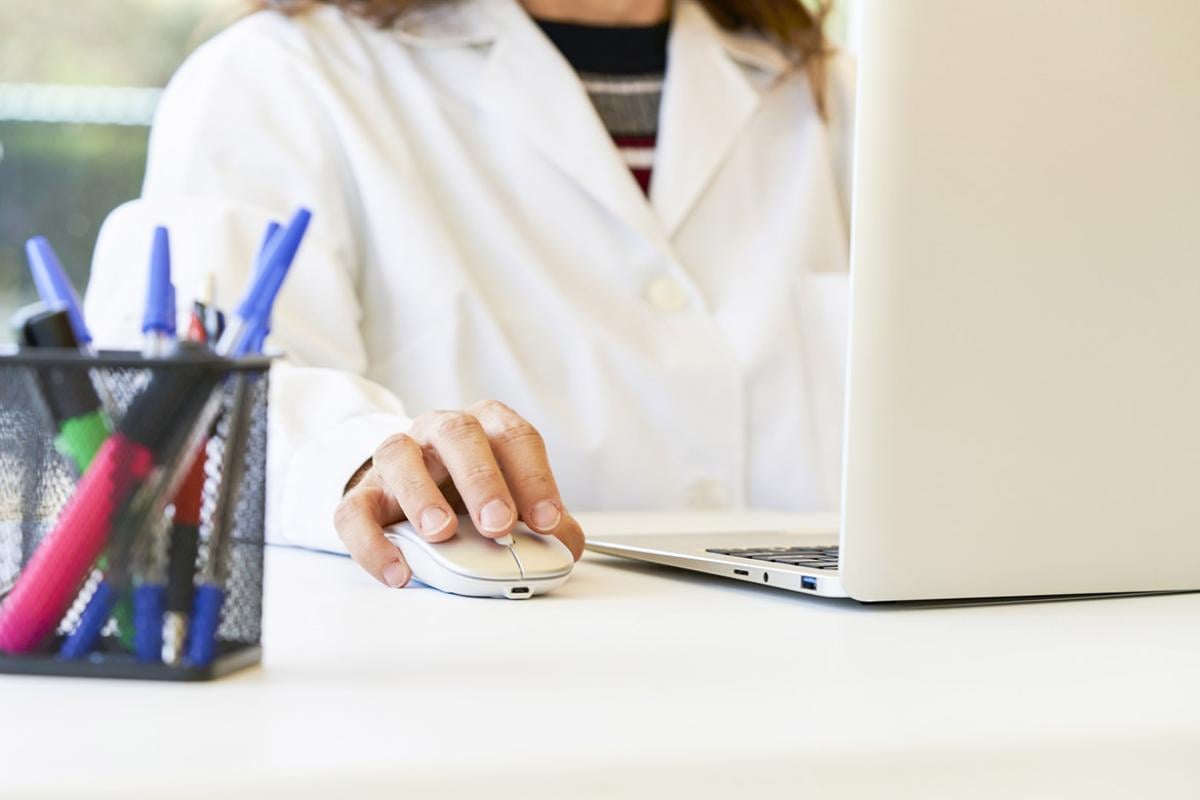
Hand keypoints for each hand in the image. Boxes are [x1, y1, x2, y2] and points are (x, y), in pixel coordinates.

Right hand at [333, 400, 585, 586]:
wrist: (414, 489)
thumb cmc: (472, 492)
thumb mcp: (515, 499)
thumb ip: (543, 521)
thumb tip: (566, 546)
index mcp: (487, 427)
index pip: (515, 437)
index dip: (534, 478)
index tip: (548, 521)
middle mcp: (441, 432)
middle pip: (460, 435)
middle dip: (482, 479)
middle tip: (499, 524)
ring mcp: (399, 458)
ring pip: (400, 455)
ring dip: (422, 495)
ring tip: (442, 533)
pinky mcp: (363, 493)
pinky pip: (356, 510)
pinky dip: (373, 543)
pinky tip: (397, 571)